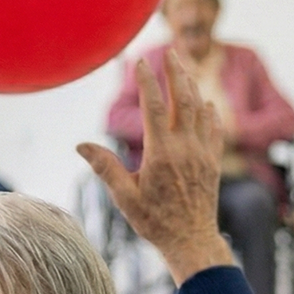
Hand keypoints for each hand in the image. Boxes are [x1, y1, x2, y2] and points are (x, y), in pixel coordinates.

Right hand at [78, 54, 232, 285]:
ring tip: (185, 69)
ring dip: (192, 86)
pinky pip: (213, 130)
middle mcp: (185, 148)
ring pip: (199, 111)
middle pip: (182, 100)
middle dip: (176, 72)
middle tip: (171, 52)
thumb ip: (105, 168)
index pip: (153, 106)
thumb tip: (80, 145)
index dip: (147, 81)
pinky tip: (205, 103)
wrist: (192, 241)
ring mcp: (202, 154)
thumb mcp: (124, 197)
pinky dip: (209, 113)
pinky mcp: (213, 163)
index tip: (140, 61)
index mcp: (161, 153)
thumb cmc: (154, 222)